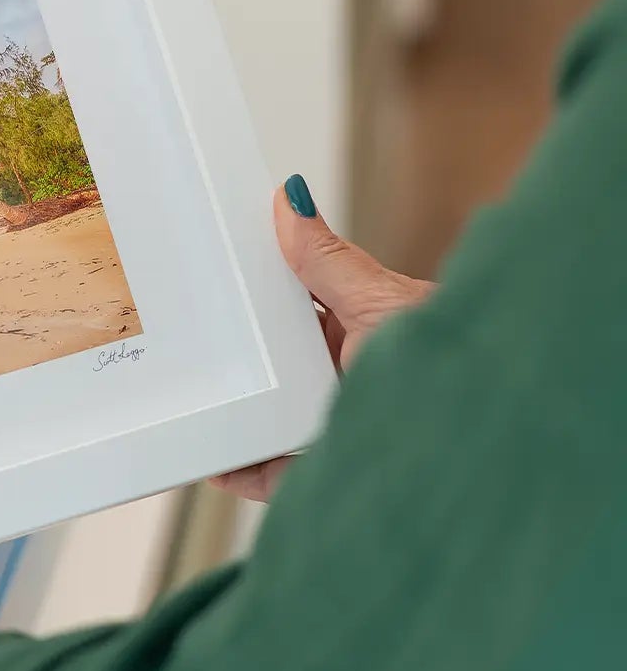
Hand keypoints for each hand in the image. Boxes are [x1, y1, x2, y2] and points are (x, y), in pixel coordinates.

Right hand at [213, 175, 433, 501]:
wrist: (487, 445)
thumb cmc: (456, 368)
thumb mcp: (380, 303)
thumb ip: (328, 260)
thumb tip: (290, 197)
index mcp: (358, 331)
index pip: (291, 308)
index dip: (250, 298)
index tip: (206, 280)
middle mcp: (344, 379)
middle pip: (272, 366)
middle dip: (234, 359)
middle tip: (184, 343)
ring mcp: (335, 426)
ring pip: (266, 419)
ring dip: (231, 414)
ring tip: (191, 401)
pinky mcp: (328, 471)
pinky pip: (272, 473)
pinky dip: (239, 469)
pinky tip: (214, 461)